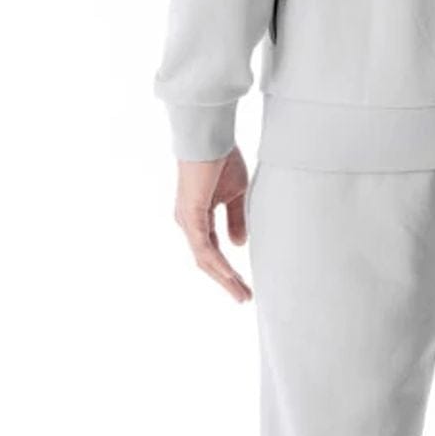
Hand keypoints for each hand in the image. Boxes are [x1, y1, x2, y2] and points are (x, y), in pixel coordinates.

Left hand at [173, 148, 252, 303]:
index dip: (229, 269)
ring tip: (241, 294)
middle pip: (207, 261)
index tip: (246, 285)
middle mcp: (189, 223)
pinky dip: (218, 263)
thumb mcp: (236, 194)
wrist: (210, 137)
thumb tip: (238, 245)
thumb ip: (236, 219)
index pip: (213, 251)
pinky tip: (231, 275)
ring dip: (224, 278)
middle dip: (227, 281)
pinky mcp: (191, 215)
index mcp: (198, 217)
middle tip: (245, 298)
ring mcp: (187, 220)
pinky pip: (204, 247)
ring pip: (204, 259)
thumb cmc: (222, 160)